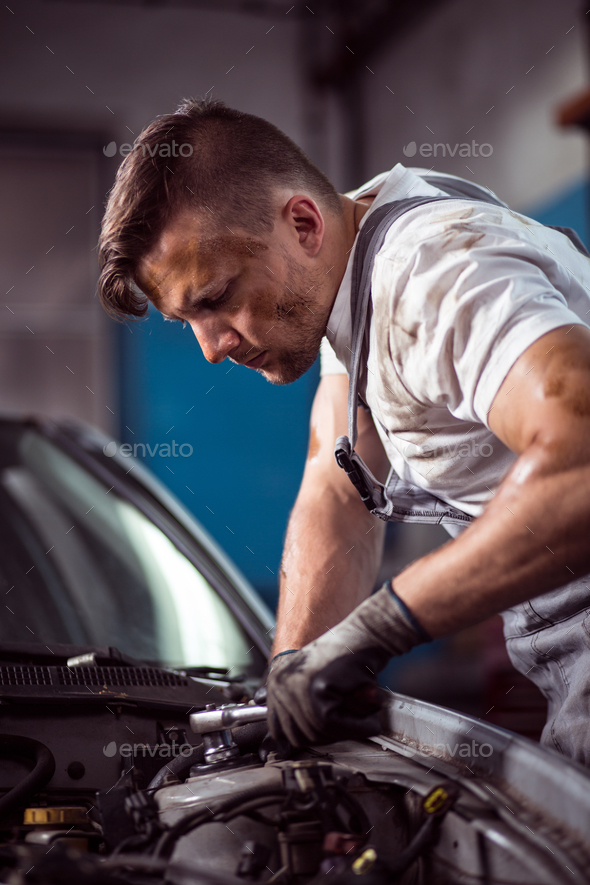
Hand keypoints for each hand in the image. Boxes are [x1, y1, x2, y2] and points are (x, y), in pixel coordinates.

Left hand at [266, 583, 429, 746]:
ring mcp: (296, 685)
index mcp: (276, 682)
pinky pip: (336, 726)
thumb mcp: (314, 684)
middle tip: (352, 725)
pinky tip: (370, 719)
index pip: (277, 730)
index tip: (327, 737)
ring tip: (365, 719)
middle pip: (297, 736)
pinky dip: (358, 727)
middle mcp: (280, 683)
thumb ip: (301, 709)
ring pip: (319, 733)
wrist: (367, 636)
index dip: (305, 737)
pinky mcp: (317, 688)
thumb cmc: (348, 660)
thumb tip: (290, 748)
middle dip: (329, 736)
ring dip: (348, 732)